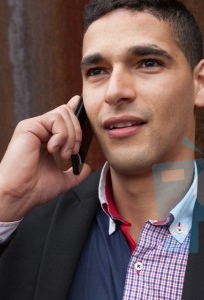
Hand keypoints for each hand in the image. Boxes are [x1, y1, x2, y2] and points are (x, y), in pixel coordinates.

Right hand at [0, 96, 90, 221]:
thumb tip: (86, 167)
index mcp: (46, 139)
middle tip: (72, 153)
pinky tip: (53, 149)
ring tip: (63, 154)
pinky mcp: (29, 127)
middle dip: (77, 133)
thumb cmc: (34, 189)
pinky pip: (55, 119)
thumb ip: (76, 173)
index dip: (73, 108)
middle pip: (66, 113)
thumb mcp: (62, 180)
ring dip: (70, 136)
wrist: (20, 195)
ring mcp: (33, 127)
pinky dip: (61, 134)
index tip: (80, 103)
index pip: (61, 117)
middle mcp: (39, 130)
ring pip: (63, 114)